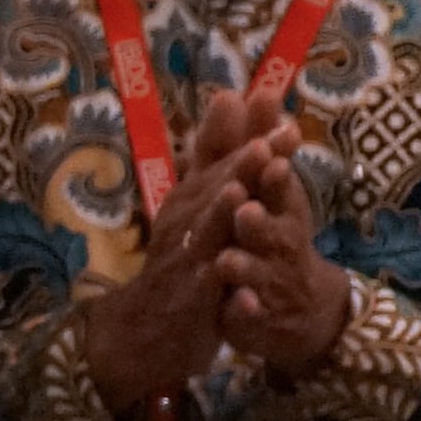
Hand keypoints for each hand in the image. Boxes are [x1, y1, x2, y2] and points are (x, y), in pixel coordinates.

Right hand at [77, 86, 283, 416]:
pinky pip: (208, 296)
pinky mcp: (192, 304)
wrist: (147, 326)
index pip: (218, 158)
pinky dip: (225, 290)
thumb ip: (217, 151)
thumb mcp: (198, 198)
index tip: (272, 107)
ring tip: (241, 194)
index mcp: (190, 197)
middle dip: (239, 167)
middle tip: (265, 143)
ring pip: (205, 235)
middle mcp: (184, 223)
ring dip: (221, 215)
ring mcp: (186, 262)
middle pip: (213, 189)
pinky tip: (240, 285)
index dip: (244, 135)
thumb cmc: (183, 256)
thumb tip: (230, 94)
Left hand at [209, 117, 353, 376]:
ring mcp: (272, 281)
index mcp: (282, 210)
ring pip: (259, 272)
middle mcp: (282, 243)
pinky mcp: (259, 313)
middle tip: (244, 209)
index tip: (269, 153)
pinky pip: (252, 312)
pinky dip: (246, 309)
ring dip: (247, 264)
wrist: (296, 307)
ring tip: (228, 259)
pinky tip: (236, 304)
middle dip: (261, 220)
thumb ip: (251, 143)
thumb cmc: (273, 234)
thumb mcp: (264, 188)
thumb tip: (253, 90)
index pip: (279, 189)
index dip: (275, 175)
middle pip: (276, 231)